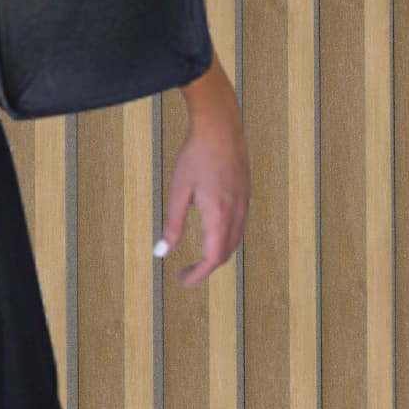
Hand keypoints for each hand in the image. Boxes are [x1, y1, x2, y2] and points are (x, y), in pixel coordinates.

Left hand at [159, 67, 249, 287]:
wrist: (221, 128)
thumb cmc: (196, 157)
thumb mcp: (179, 191)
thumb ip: (173, 225)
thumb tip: (162, 253)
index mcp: (220, 216)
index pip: (213, 259)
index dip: (198, 274)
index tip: (182, 281)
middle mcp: (237, 214)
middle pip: (225, 254)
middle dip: (206, 268)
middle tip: (184, 273)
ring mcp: (245, 205)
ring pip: (234, 242)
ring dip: (217, 255)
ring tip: (197, 259)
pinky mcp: (246, 196)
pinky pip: (239, 227)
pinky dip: (225, 239)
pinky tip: (212, 235)